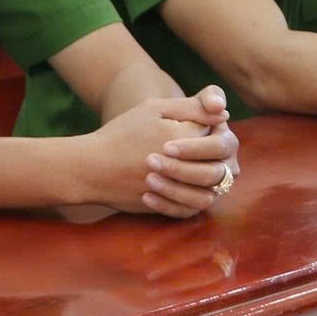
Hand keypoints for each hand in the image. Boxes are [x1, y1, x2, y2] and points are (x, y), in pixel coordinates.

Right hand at [77, 96, 239, 217]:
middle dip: (211, 156)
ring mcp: (177, 189)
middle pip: (219, 164)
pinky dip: (191, 198)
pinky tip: (182, 187)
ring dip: (206, 180)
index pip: (218, 134)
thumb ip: (192, 107)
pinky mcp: (167, 207)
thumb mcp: (154, 109)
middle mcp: (184, 165)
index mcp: (185, 136)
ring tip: (192, 169)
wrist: (92, 168)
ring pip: (211, 189)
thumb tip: (224, 114)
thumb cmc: (122, 133)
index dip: (211, 130)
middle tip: (194, 151)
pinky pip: (192, 208)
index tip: (197, 129)